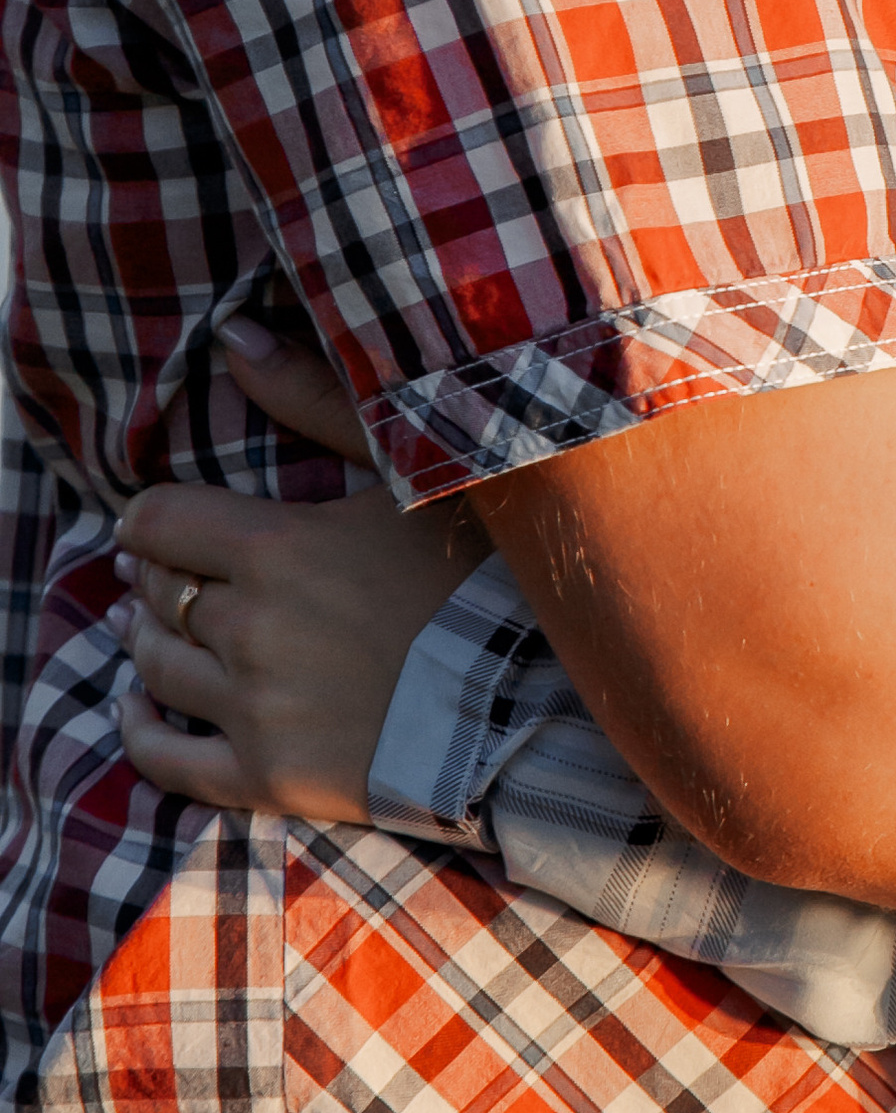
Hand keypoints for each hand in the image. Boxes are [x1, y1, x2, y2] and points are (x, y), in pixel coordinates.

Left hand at [112, 323, 486, 817]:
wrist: (539, 703)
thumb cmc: (487, 572)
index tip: (164, 521)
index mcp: (278, 547)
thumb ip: (317, 395)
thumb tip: (231, 334)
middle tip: (168, 569)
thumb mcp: (412, 468)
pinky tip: (138, 707)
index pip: (159, 521)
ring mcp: (256, 710)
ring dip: (146, 638)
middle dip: (156, 574)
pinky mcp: (269, 778)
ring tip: (153, 625)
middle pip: (157, 590)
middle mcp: (250, 628)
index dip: (151, 517)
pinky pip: (165, 760)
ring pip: (155, 666)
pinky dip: (139, 729)